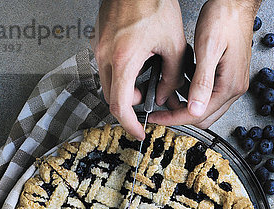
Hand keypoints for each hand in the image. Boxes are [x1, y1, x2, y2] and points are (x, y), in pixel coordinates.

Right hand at [92, 0, 185, 139]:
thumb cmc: (152, 1)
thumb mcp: (173, 43)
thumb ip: (172, 75)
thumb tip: (166, 94)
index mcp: (123, 59)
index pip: (120, 106)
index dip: (129, 124)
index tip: (138, 131)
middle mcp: (105, 55)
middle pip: (112, 98)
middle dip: (129, 104)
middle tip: (145, 98)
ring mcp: (99, 47)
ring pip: (107, 83)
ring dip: (124, 88)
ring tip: (143, 76)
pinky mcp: (99, 40)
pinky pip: (106, 66)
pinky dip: (120, 73)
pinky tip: (136, 61)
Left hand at [150, 0, 259, 129]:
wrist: (238, 2)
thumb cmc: (225, 17)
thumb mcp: (208, 49)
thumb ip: (202, 82)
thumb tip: (195, 110)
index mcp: (230, 86)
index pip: (198, 115)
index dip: (174, 118)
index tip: (157, 117)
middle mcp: (234, 89)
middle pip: (203, 117)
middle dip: (180, 116)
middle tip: (160, 110)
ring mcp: (233, 83)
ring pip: (206, 108)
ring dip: (186, 106)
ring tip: (169, 94)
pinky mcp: (229, 77)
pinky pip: (209, 95)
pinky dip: (194, 95)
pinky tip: (183, 83)